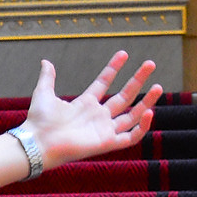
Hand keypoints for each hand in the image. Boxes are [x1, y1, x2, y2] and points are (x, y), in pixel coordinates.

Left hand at [20, 52, 160, 171]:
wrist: (37, 142)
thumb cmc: (39, 121)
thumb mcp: (43, 93)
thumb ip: (48, 78)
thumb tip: (45, 61)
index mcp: (85, 104)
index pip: (104, 83)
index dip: (113, 68)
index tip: (124, 54)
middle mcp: (97, 117)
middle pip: (124, 96)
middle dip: (138, 80)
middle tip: (150, 63)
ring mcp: (104, 130)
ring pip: (132, 116)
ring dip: (146, 102)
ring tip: (158, 86)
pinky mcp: (108, 143)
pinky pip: (131, 137)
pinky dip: (142, 127)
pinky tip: (149, 112)